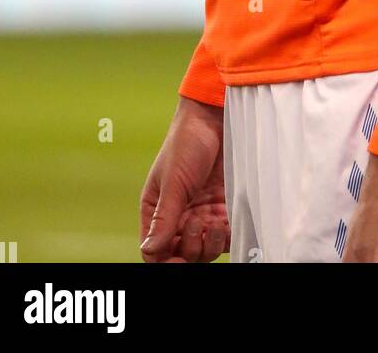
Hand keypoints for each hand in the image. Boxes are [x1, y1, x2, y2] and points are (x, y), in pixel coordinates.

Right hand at [139, 96, 229, 262]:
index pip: (156, 250)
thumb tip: (149, 251)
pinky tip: (227, 225)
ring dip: (209, 246)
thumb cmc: (187, 142)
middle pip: (183, 254)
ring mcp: (203, 213)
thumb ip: (164, 218)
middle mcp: (180, 216)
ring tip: (213, 225)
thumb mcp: (173, 181)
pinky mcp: (224, 207)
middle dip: (191, 249)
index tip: (179, 259)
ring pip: (205, 250)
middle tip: (198, 224)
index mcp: (157, 210)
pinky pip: (226, 236)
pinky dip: (227, 237)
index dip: (166, 260)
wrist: (216, 117)